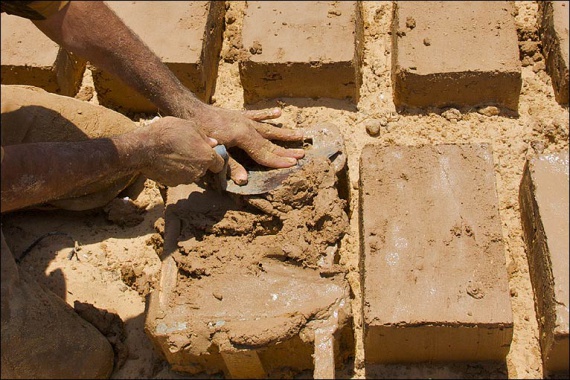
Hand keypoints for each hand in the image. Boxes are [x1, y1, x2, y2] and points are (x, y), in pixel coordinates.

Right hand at [134, 116, 224, 186]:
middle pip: (204, 168)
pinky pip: (178, 177)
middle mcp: (199, 171)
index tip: (208, 152)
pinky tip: (166, 160)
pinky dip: (174, 171)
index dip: (215, 158)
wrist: (144, 148)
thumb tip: (213, 143)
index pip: (219, 164)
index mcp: (207, 157)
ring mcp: (185, 179)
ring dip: (186, 166)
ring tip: (174, 153)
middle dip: (198, 160)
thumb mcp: (189, 126)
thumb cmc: (168, 133)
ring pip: (191, 173)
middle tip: (187, 149)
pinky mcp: (173, 183)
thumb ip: (204, 136)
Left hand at [190, 104, 304, 183]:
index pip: (264, 153)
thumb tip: (244, 181)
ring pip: (268, 128)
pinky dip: (267, 115)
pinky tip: (279, 114)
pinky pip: (256, 116)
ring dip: (284, 133)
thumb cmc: (200, 133)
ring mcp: (244, 120)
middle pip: (270, 142)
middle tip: (303, 154)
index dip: (278, 161)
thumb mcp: (214, 152)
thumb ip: (230, 166)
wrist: (189, 111)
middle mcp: (247, 127)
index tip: (293, 165)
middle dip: (287, 150)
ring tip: (301, 134)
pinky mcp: (238, 116)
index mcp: (243, 137)